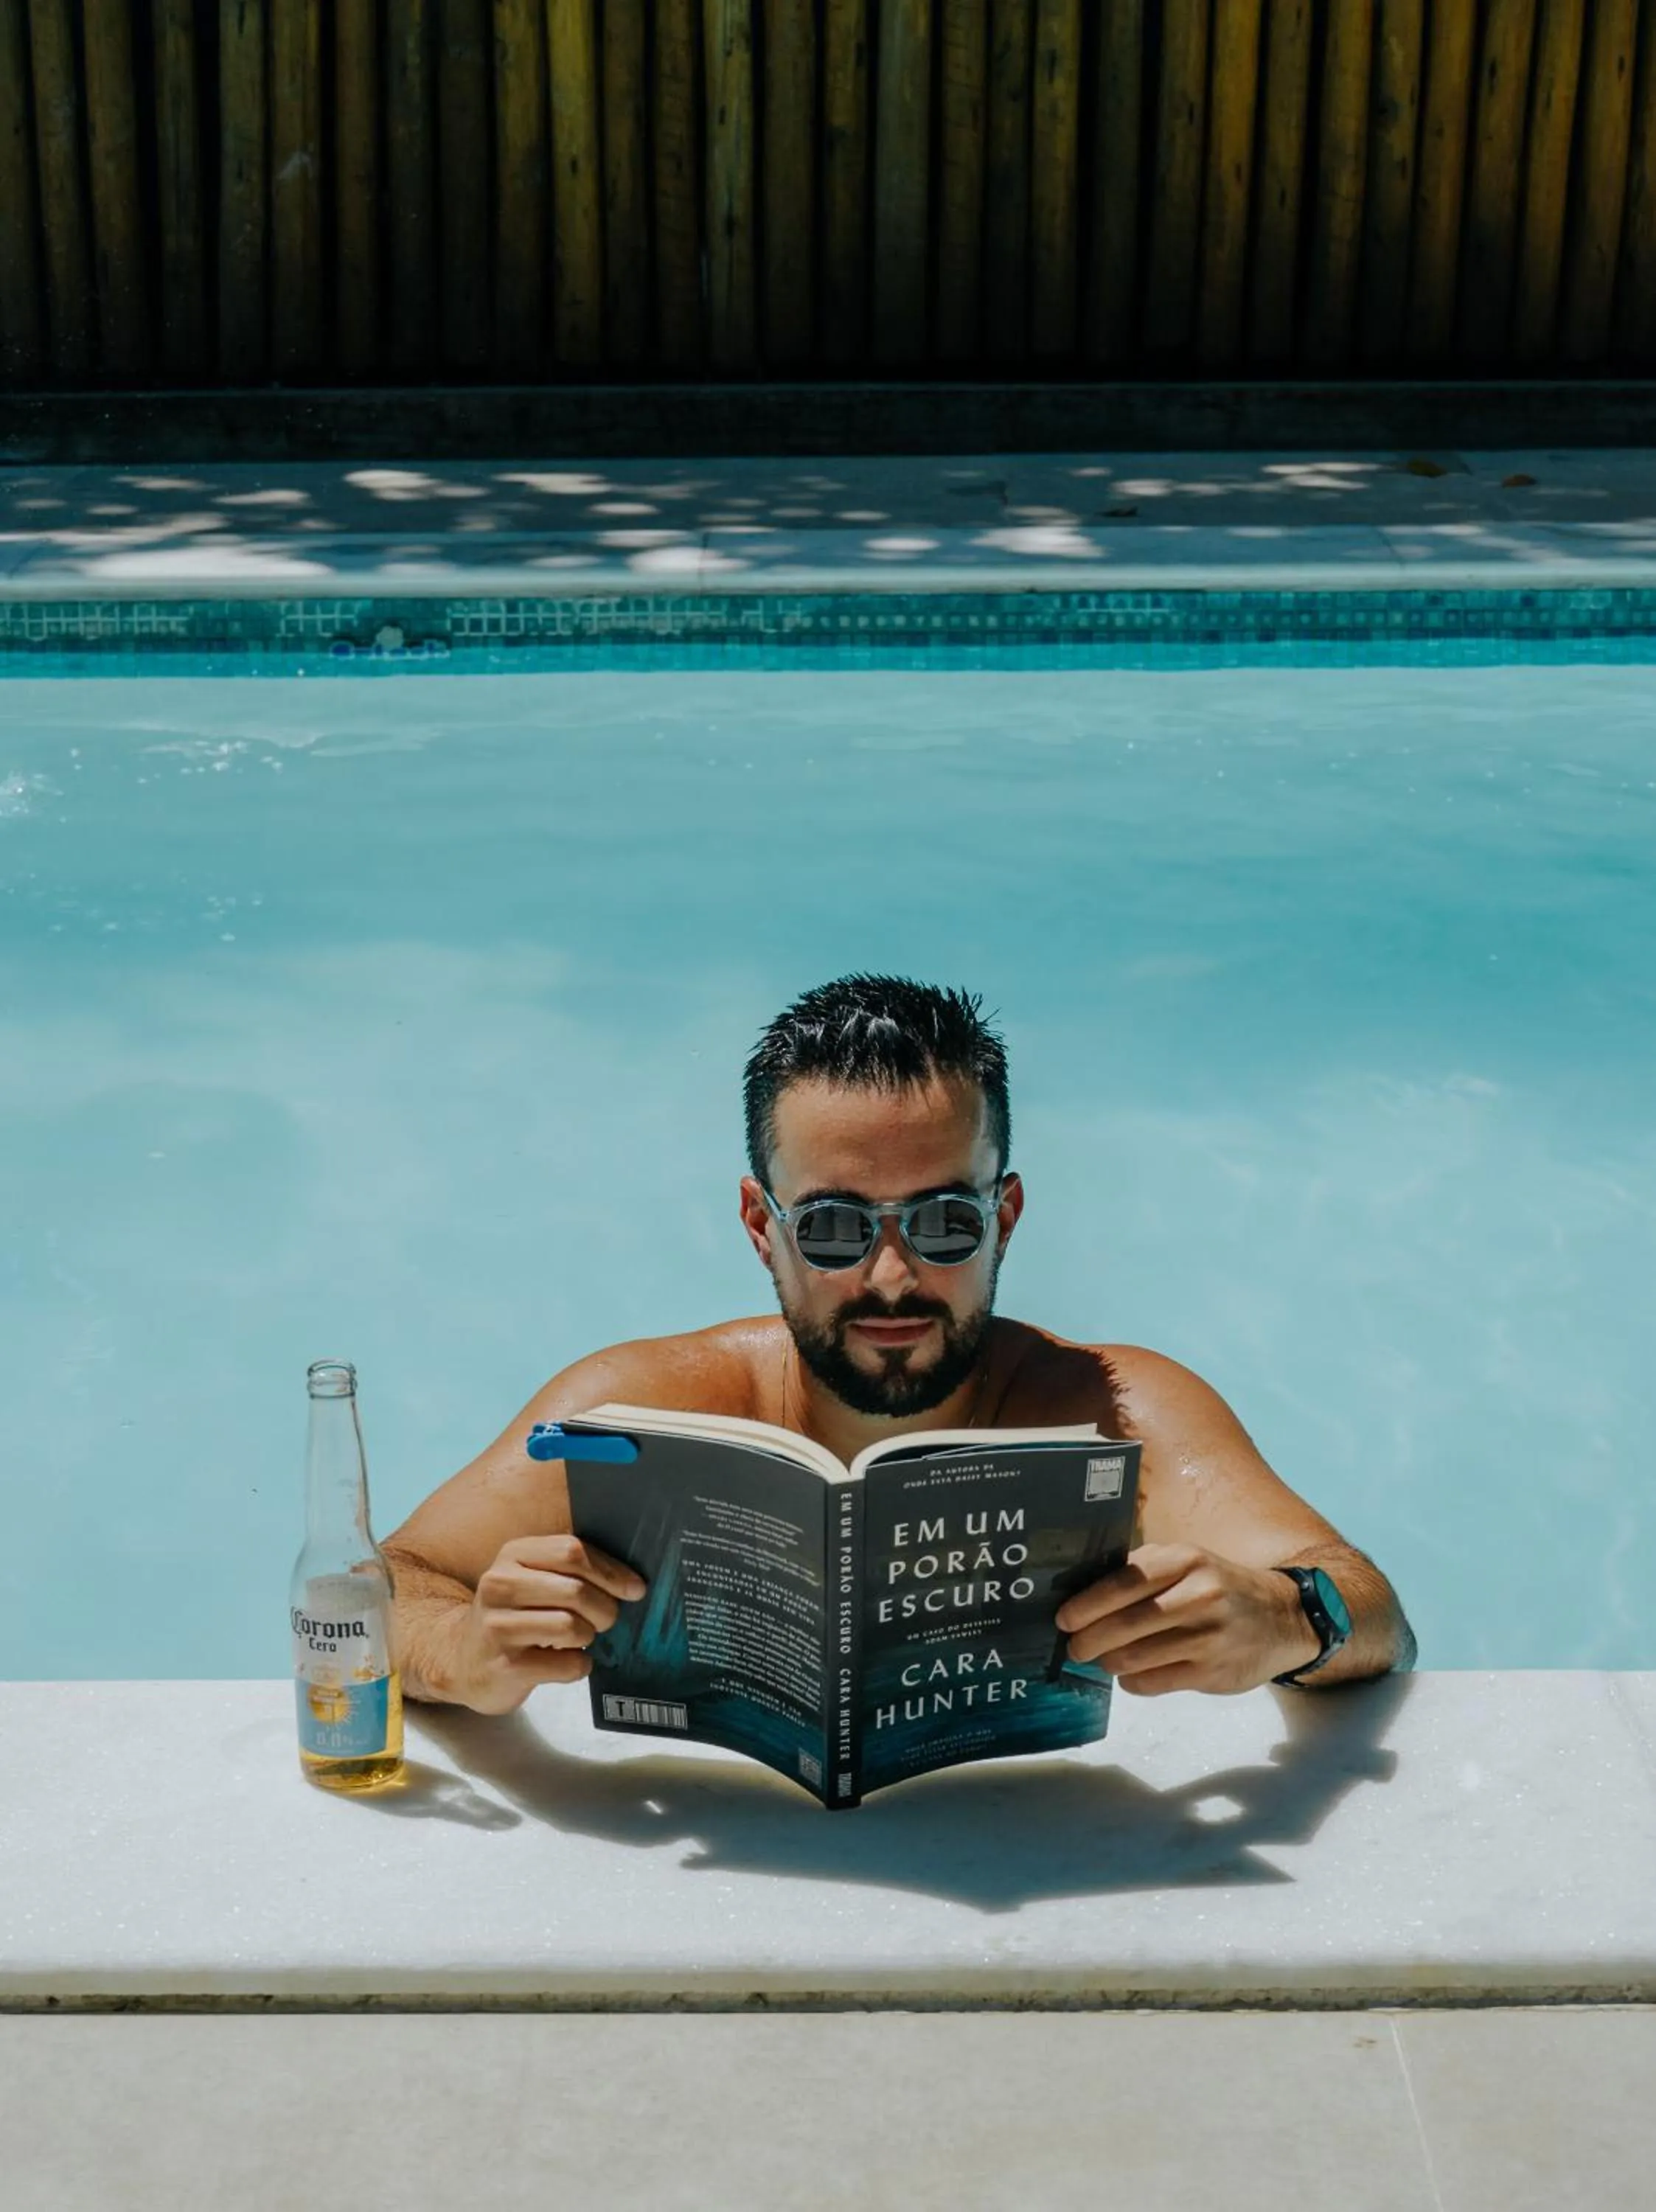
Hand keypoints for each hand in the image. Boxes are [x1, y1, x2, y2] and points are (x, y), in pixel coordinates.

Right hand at [454, 1534, 645, 1715]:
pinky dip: (578, 1666)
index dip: (611, 1571)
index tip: (635, 1589)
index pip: (571, 1551)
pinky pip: (567, 1665)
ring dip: (589, 1637)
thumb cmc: (513, 1617)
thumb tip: (634, 1583)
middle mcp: (499, 1584)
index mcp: (513, 1554)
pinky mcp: (505, 1666)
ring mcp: (498, 1626)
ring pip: (572, 1627)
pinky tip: (565, 1663)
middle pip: (576, 1590)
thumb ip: (572, 1571)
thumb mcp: (532, 1579)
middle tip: (605, 1621)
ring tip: (580, 1639)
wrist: (462, 1660)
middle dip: (605, 1609)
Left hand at [1054, 1543, 1317, 1696]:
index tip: (1063, 1618)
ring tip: (1103, 1659)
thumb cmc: (1218, 1587)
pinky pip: (1154, 1683)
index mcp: (1186, 1560)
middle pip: (1125, 1624)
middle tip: (1074, 1647)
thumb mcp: (1187, 1563)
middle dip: (1089, 1639)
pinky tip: (1132, 1675)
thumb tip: (1083, 1593)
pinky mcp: (1213, 1672)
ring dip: (1109, 1662)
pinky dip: (1134, 1682)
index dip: (1087, 1604)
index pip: (1124, 1582)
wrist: (1283, 1617)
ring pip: (1136, 1657)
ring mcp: (1208, 1636)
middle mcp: (1199, 1595)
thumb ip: (1142, 1570)